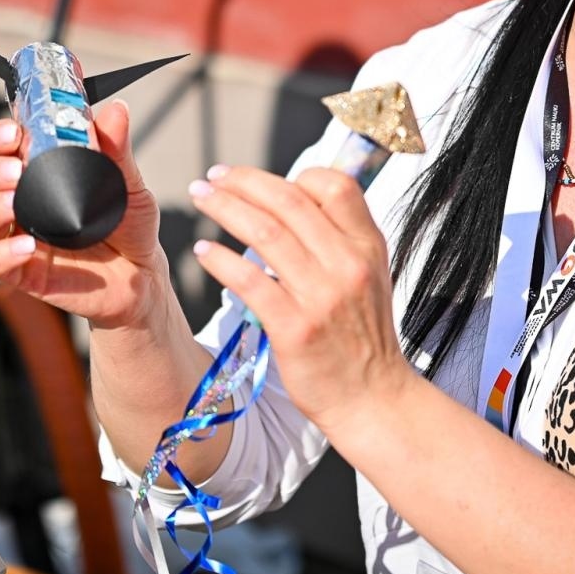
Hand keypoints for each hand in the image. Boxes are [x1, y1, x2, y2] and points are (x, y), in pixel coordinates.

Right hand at [0, 99, 167, 329]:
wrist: (141, 274)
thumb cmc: (128, 223)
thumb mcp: (128, 183)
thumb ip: (117, 149)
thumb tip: (116, 111)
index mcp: (39, 170)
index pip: (2, 145)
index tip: (14, 131)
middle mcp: (21, 199)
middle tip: (15, 169)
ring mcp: (18, 234)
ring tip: (14, 203)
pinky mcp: (22, 270)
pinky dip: (1, 254)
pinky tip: (26, 246)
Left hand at [186, 165, 415, 435]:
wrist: (373, 398)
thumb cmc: (364, 338)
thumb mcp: (371, 276)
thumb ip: (341, 237)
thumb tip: (296, 201)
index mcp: (367, 246)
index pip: (335, 186)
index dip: (295, 175)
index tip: (262, 181)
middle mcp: (348, 264)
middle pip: (290, 201)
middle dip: (245, 182)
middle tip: (214, 176)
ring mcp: (322, 296)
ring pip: (266, 233)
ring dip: (226, 208)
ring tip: (202, 198)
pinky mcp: (295, 328)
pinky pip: (250, 282)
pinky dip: (221, 261)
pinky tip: (204, 252)